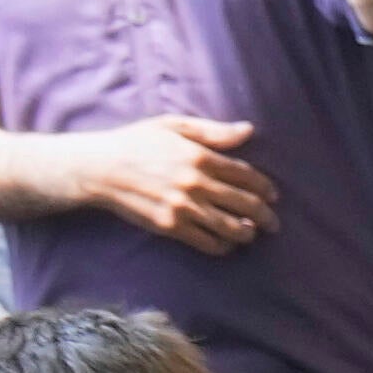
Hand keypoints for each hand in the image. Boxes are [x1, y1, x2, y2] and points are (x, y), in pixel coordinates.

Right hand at [74, 110, 275, 249]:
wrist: (100, 168)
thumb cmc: (136, 142)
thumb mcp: (173, 126)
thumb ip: (212, 131)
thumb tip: (248, 131)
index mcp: (199, 156)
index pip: (247, 176)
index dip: (265, 188)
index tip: (272, 195)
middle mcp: (196, 183)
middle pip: (246, 204)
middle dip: (266, 216)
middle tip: (273, 223)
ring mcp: (184, 207)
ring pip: (232, 228)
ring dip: (248, 233)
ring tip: (251, 233)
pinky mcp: (171, 226)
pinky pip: (209, 243)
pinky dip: (224, 246)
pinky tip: (227, 243)